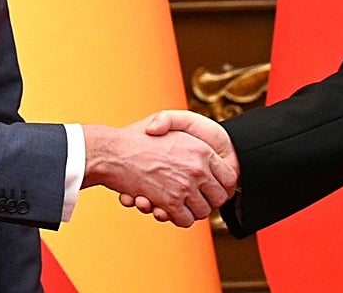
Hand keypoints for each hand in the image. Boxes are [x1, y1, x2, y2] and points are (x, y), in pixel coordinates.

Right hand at [116, 110, 237, 223]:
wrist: (113, 151)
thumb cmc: (138, 137)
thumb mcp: (167, 122)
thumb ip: (189, 134)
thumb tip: (203, 154)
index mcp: (201, 150)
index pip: (229, 177)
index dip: (222, 185)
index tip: (211, 187)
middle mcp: (197, 168)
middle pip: (219, 197)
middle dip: (209, 200)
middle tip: (197, 198)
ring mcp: (185, 186)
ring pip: (203, 211)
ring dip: (193, 211)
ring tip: (182, 204)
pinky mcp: (170, 202)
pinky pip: (185, 220)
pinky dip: (179, 219)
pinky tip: (170, 209)